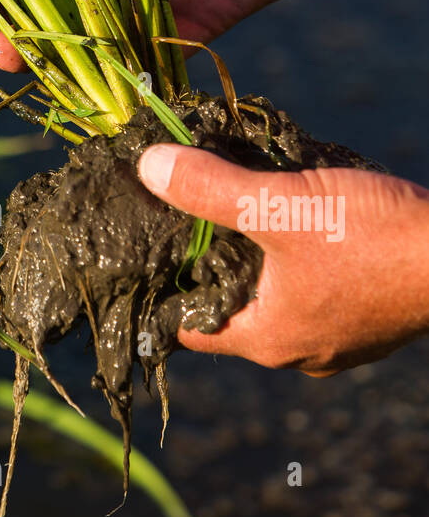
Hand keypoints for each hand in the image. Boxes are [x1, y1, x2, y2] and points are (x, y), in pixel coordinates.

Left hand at [138, 143, 428, 374]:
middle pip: (230, 308)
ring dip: (256, 256)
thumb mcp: (279, 205)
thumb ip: (210, 188)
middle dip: (208, 262)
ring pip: (276, 296)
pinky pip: (316, 287)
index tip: (142, 247)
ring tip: (239, 205)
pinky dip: (298, 257)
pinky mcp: (371, 314)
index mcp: (267, 339)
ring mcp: (341, 336)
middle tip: (185, 212)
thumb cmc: (374, 238)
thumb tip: (149, 167)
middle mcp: (301, 350)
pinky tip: (300, 217)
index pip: (188, 328)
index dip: (160, 288)